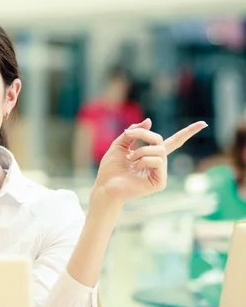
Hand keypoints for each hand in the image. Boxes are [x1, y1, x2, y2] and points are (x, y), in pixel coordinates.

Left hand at [90, 117, 207, 212]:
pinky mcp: (160, 182)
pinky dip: (144, 160)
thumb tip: (149, 121)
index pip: (174, 142)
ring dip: (141, 151)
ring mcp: (160, 173)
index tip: (203, 124)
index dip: (188, 132)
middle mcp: (158, 163)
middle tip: (128, 135)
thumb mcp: (120, 144)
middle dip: (143, 134)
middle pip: (161, 140)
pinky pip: (158, 161)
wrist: (105, 185)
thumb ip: (134, 132)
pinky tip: (135, 167)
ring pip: (159, 150)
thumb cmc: (111, 168)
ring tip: (130, 159)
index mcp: (151, 154)